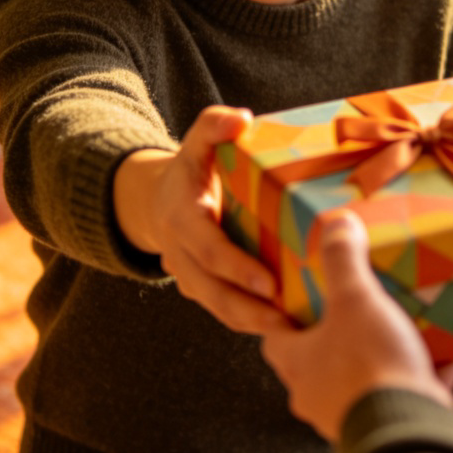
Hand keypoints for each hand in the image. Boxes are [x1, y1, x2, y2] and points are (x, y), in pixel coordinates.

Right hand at [114, 105, 291, 335]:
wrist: (158, 200)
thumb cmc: (191, 168)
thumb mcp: (196, 141)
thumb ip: (213, 126)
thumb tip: (240, 120)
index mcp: (181, 217)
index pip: (207, 249)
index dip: (236, 267)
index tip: (268, 282)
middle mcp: (180, 253)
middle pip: (213, 290)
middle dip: (250, 308)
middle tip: (288, 320)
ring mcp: (189, 276)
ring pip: (219, 308)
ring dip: (253, 323)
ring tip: (294, 332)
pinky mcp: (202, 290)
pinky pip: (225, 311)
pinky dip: (252, 323)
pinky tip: (286, 328)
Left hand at [261, 210, 452, 441]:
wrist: (409, 429)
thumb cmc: (368, 362)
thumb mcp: (355, 298)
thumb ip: (343, 259)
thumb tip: (338, 222)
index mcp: (295, 364)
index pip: (273, 334)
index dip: (283, 312)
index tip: (299, 293)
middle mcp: (313, 397)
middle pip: (316, 358)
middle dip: (336, 333)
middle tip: (355, 305)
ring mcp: (346, 418)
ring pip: (358, 380)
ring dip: (377, 358)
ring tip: (399, 328)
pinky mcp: (384, 430)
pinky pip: (396, 398)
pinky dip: (413, 379)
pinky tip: (440, 359)